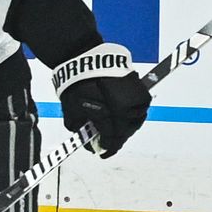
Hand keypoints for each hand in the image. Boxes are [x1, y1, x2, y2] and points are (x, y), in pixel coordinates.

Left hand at [52, 43, 150, 157]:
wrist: (84, 59)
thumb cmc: (76, 85)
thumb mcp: (72, 112)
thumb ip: (81, 129)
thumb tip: (89, 140)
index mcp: (112, 116)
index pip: (113, 140)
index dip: (107, 148)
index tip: (102, 152)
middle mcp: (127, 108)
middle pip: (125, 131)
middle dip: (116, 137)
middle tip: (106, 140)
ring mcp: (135, 97)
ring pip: (135, 119)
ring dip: (125, 125)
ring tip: (113, 126)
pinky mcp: (138, 87)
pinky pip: (137, 106)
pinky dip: (130, 112)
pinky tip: (120, 113)